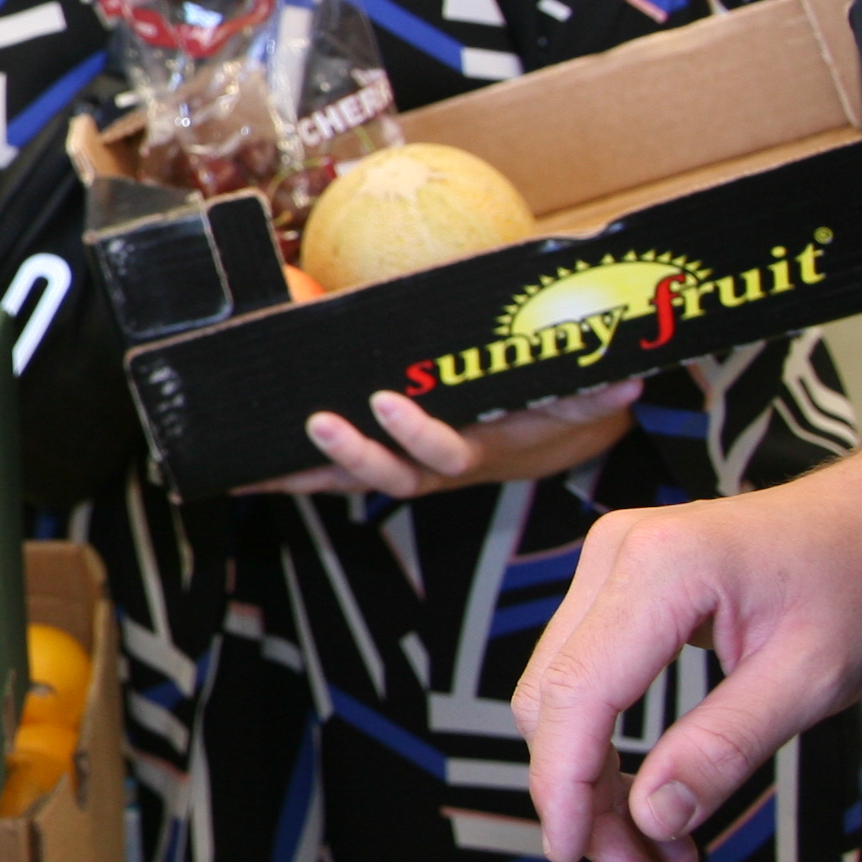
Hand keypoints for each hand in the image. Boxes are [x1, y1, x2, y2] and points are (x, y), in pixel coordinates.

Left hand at [242, 379, 641, 500]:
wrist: (543, 429)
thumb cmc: (547, 399)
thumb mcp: (569, 392)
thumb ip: (589, 388)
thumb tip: (626, 380)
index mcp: (477, 449)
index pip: (444, 450)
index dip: (415, 432)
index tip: (387, 398)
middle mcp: (435, 468)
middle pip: (389, 474)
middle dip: (353, 453)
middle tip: (319, 421)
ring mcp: (404, 470)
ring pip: (350, 482)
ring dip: (305, 471)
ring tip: (256, 461)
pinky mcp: (376, 465)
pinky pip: (324, 478)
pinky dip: (282, 477)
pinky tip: (234, 474)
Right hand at [514, 434, 861, 861]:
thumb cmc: (856, 582)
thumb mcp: (808, 679)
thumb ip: (725, 747)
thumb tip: (651, 817)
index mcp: (660, 568)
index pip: (576, 694)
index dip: (563, 782)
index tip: (573, 852)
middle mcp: (614, 554)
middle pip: (554, 697)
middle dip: (581, 793)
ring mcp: (607, 561)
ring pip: (559, 692)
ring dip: (592, 775)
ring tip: (649, 847)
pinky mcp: (615, 580)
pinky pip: (584, 671)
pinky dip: (605, 740)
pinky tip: (647, 792)